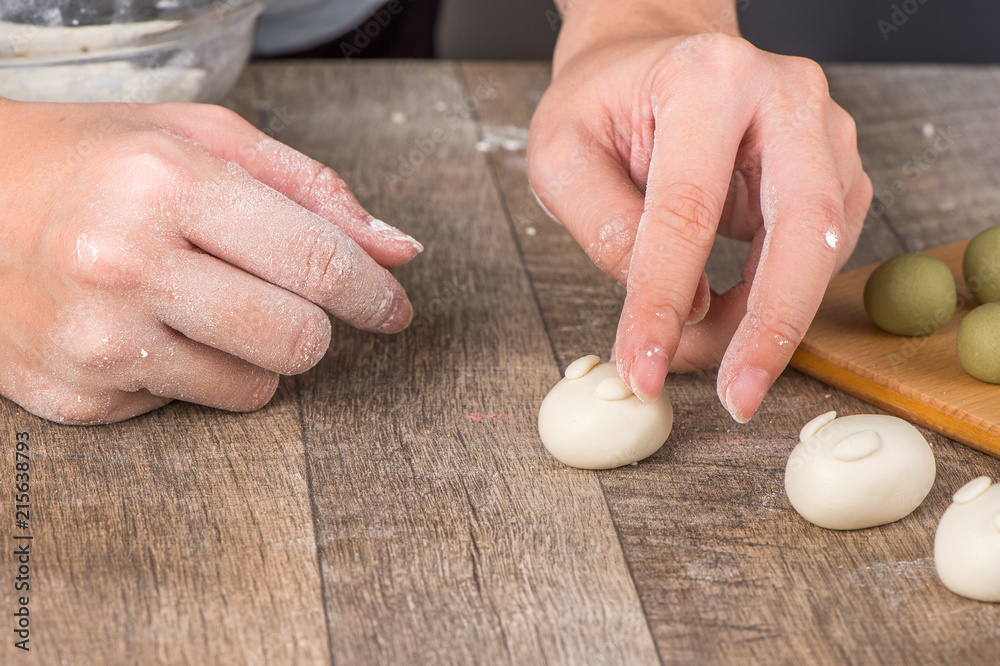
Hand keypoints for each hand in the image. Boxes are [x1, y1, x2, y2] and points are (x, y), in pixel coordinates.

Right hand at [0, 99, 421, 423]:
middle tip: (279, 295)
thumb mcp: (201, 139)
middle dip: (311, 323)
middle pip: (299, 340)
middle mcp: (124, 265)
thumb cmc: (95, 162)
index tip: (394, 307)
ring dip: (254, 352)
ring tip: (198, 301)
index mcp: (165, 183)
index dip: (374, 293)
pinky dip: (192, 371)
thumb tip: (398, 251)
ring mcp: (95, 341)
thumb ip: (311, 191)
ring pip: (257, 387)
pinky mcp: (78, 398)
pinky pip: (192, 405)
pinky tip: (145, 326)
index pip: (317, 264)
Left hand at [528, 25, 870, 422]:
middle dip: (769, 326)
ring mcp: (824, 131)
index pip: (687, 209)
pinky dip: (771, 302)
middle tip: (736, 399)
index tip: (643, 366)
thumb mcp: (562, 155)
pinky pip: (816, 254)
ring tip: (694, 352)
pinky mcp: (835, 170)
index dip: (662, 301)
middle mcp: (785, 95)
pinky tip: (725, 318)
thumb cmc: (604, 103)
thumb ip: (605, 227)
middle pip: (802, 227)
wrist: (653, 60)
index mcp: (708, 78)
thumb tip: (673, 308)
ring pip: (816, 250)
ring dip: (761, 322)